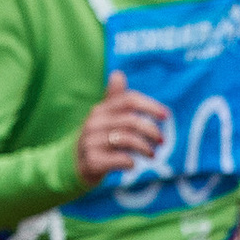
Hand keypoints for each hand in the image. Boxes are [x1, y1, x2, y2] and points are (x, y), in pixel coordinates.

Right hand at [75, 71, 168, 186]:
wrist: (73, 165)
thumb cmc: (97, 139)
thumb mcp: (104, 118)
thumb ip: (114, 99)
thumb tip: (118, 74)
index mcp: (101, 109)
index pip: (129, 100)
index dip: (150, 106)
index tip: (166, 116)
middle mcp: (95, 122)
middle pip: (130, 120)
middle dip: (150, 130)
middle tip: (161, 141)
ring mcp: (92, 141)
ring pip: (126, 139)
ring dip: (144, 147)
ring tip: (152, 154)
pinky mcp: (92, 161)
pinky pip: (118, 158)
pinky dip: (130, 161)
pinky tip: (133, 165)